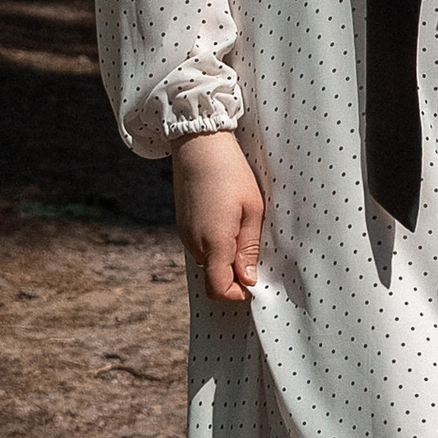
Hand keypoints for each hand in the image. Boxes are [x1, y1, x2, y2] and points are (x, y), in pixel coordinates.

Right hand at [172, 130, 265, 299]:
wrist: (198, 144)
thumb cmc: (231, 172)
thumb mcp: (252, 209)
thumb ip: (249, 247)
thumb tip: (248, 279)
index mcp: (214, 242)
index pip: (219, 290)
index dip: (238, 293)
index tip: (254, 281)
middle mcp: (194, 244)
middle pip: (213, 279)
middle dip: (234, 276)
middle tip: (254, 253)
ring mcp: (185, 235)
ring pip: (207, 263)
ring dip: (225, 259)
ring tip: (242, 230)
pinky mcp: (182, 225)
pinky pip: (200, 248)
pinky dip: (215, 246)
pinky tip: (228, 222)